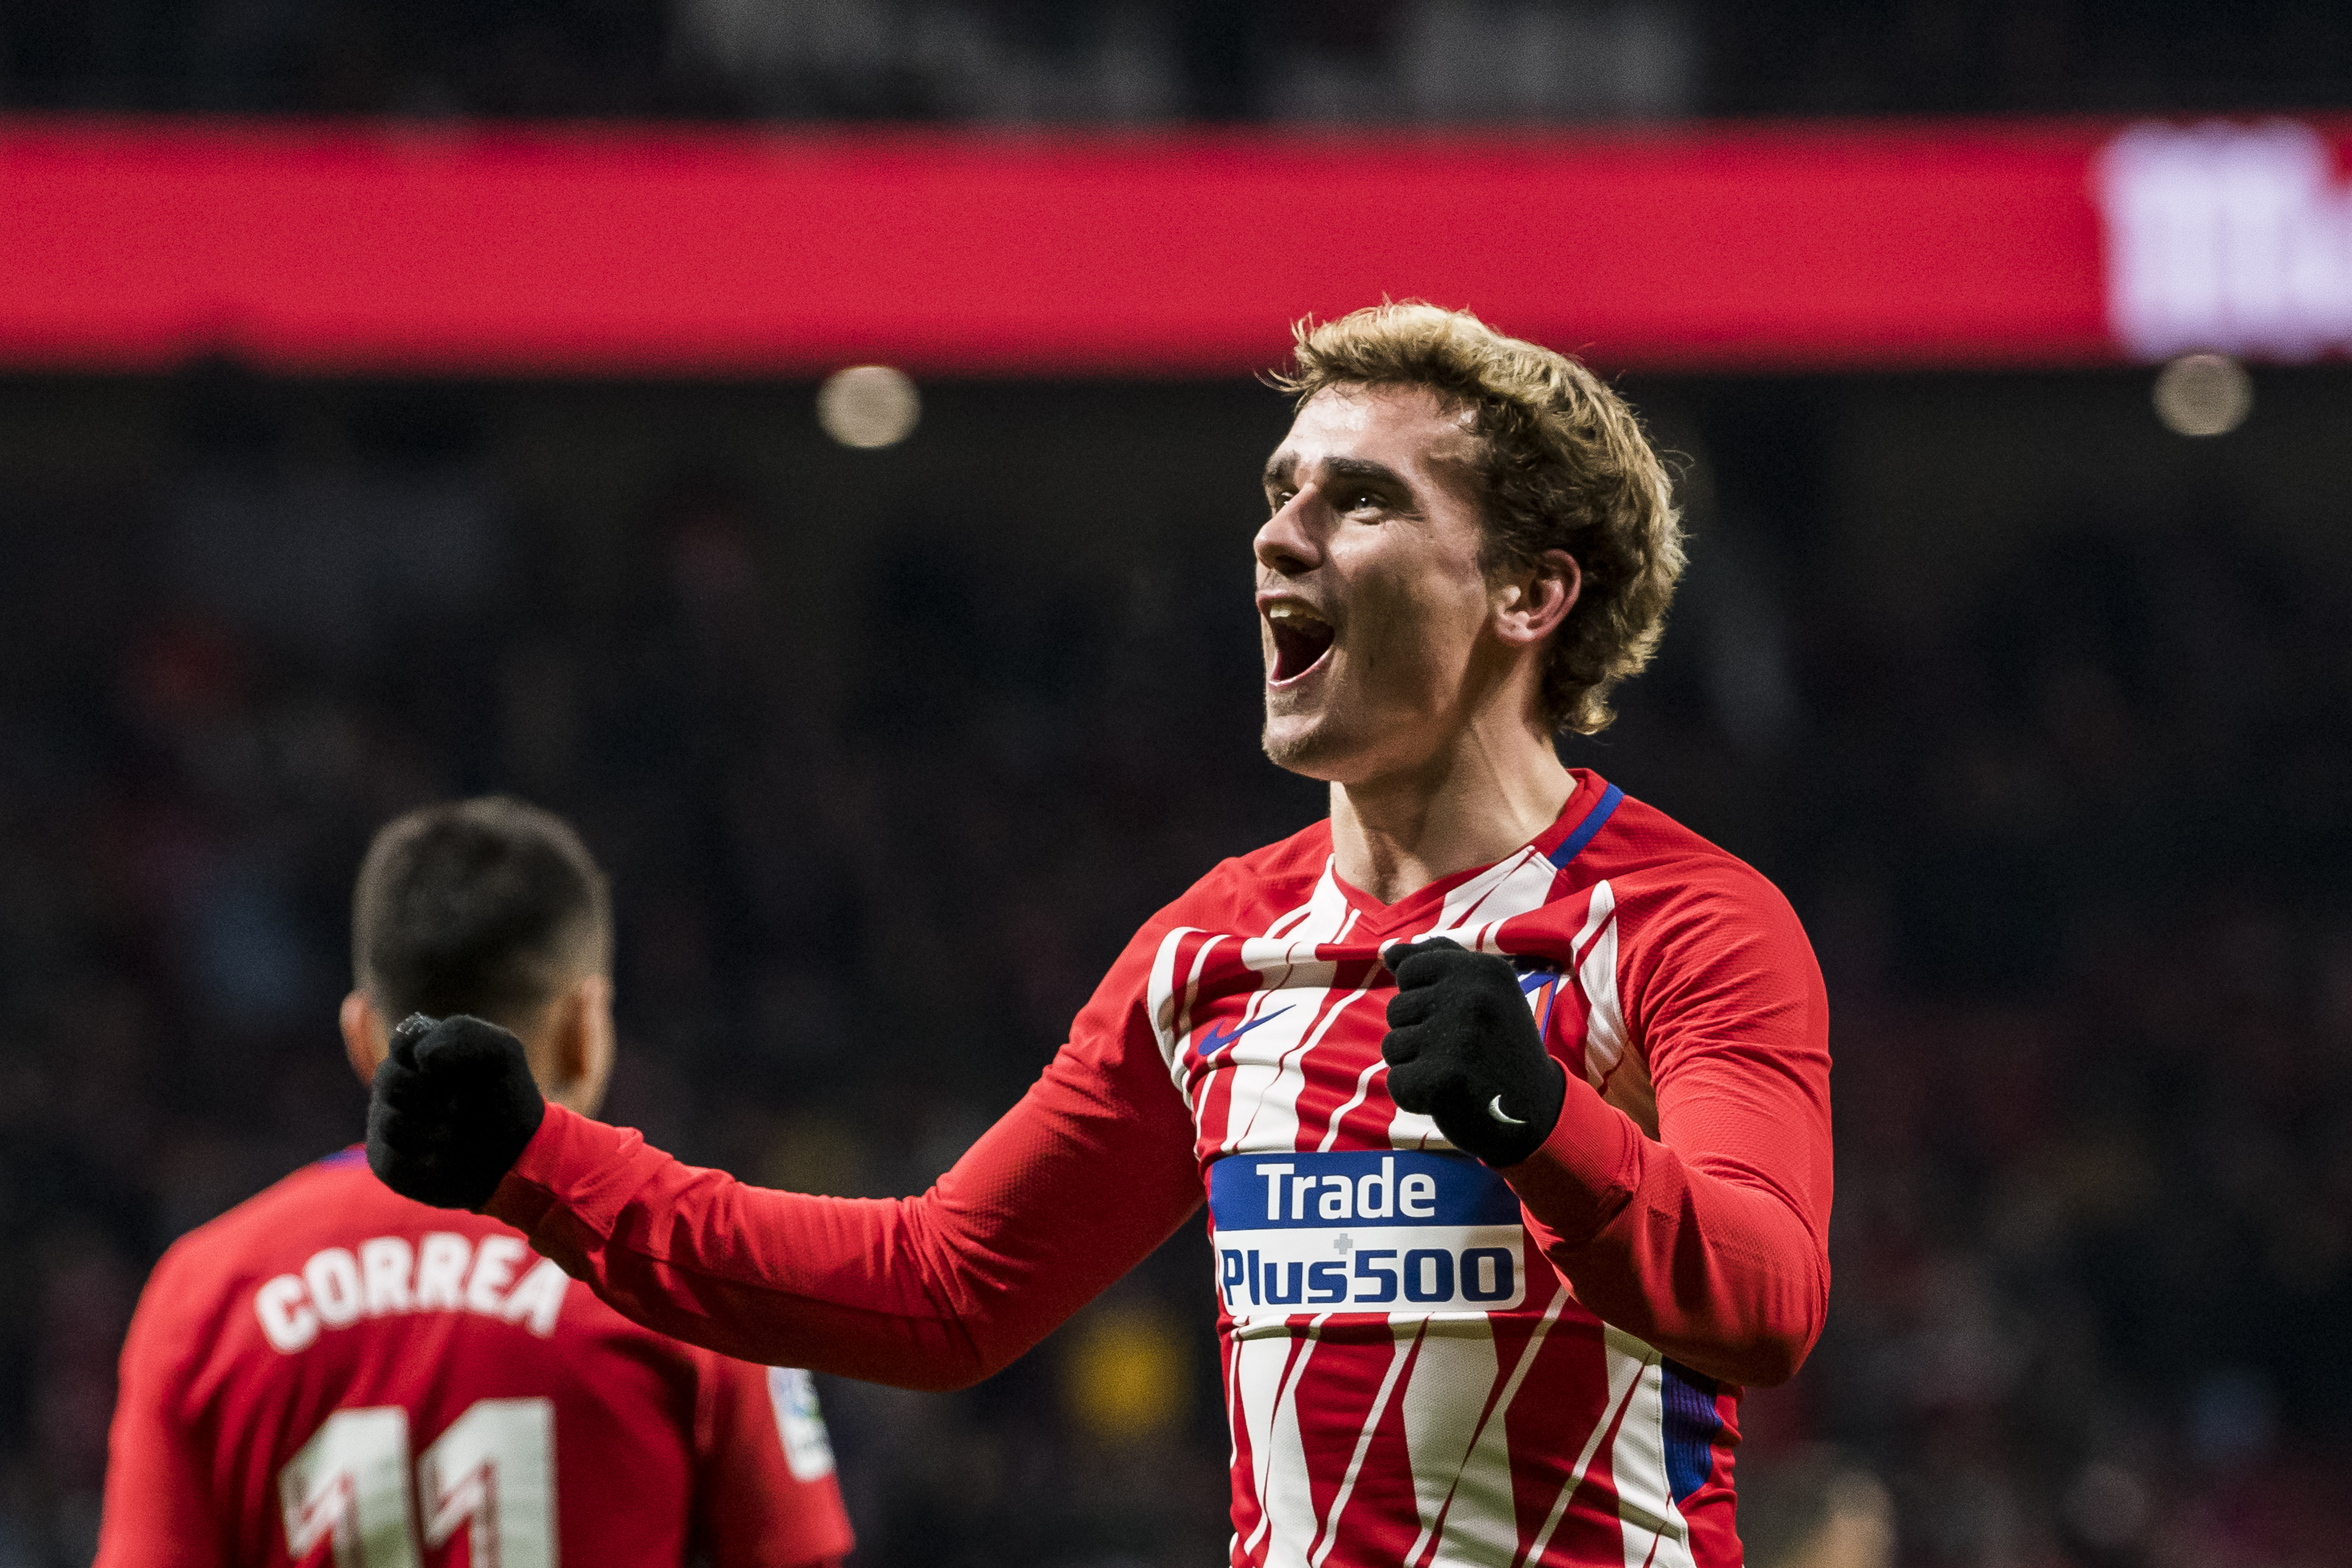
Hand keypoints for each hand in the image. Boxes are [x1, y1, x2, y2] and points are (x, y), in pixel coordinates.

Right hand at [366, 1013, 546, 1210]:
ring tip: (459, 1133)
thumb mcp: (499, 1052)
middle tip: (463, 1104)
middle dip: (436, 1094)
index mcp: (415, 1051)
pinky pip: (394, 1160)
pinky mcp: (386, 1162)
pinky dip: (430, 1161)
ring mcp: (385, 1122)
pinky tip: (447, 1159)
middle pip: (390, 1080)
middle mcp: (393, 1085)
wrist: (516, 1151)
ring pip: (392, 1123)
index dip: (436, 1055)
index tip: (462, 1069)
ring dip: (438, 1131)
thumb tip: (422, 1058)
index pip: (403, 1041)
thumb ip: (461, 1035)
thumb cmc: (504, 1095)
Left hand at [1381, 938, 1566, 1166]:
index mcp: (1484, 969)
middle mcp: (1473, 997)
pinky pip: (1397, 1081)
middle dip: (1418, 1034)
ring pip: (1393, 1045)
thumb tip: (1390, 953)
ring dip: (1417, 1065)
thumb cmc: (1499, 1048)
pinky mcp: (1443, 1080)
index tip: (1459, 1017)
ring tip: (1459, 1072)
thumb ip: (1438, 962)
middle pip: (1396, 1008)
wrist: (1538, 1114)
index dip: (1423, 997)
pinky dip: (1416, 1095)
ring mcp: (1458, 1039)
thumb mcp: (1484, 993)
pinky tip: (1450, 1098)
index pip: (1409, 968)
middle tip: (1463, 1052)